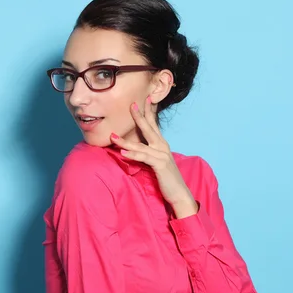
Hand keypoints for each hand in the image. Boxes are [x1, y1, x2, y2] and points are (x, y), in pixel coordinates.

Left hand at [110, 96, 198, 218]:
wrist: (180, 194)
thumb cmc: (167, 179)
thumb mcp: (156, 162)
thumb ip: (147, 153)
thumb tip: (135, 148)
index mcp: (161, 144)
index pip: (154, 124)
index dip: (149, 111)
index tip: (145, 98)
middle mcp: (162, 146)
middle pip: (149, 128)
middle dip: (140, 116)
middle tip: (132, 104)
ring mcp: (162, 155)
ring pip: (141, 144)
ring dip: (125, 141)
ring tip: (113, 136)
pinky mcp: (160, 165)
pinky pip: (144, 158)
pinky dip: (133, 155)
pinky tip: (123, 153)